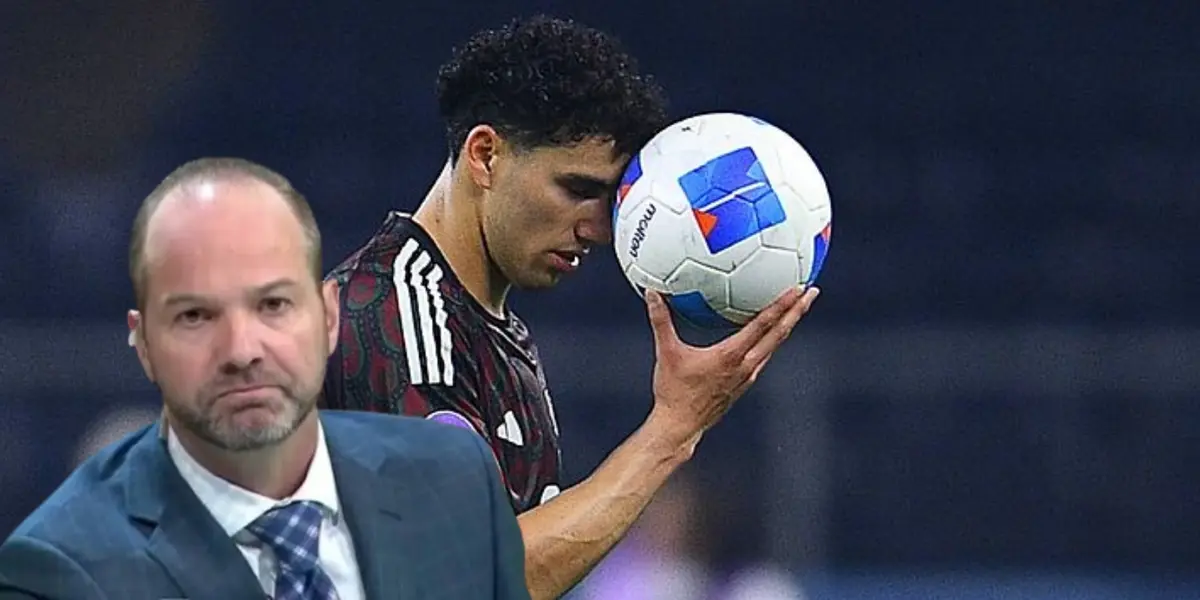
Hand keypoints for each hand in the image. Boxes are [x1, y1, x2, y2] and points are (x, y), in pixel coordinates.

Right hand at [644, 286, 819, 444]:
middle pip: (780, 334)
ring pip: (775, 345)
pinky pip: (764, 355)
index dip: (782, 305)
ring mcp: (748, 376)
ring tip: (798, 307)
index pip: (763, 325)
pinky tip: (770, 333)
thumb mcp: (666, 352)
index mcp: (732, 356)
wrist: (681, 427)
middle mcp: (746, 366)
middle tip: (812, 291)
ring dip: (788, 325)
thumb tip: (651, 292)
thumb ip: (661, 320)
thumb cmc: (673, 391)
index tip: (797, 288)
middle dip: (797, 311)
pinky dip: (772, 339)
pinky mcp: (744, 383)